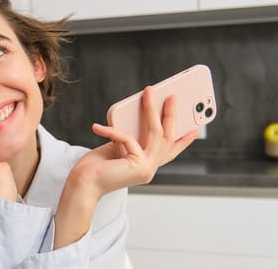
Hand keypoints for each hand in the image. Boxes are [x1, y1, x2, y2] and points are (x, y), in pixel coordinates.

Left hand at [71, 88, 198, 198]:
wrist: (82, 185)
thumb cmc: (94, 167)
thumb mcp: (116, 147)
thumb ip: (130, 137)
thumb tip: (138, 115)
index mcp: (145, 166)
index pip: (170, 152)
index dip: (184, 141)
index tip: (195, 130)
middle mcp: (149, 169)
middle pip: (168, 139)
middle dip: (171, 116)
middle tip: (173, 96)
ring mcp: (146, 169)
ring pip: (156, 134)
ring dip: (152, 110)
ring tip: (148, 93)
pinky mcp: (138, 166)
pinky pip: (128, 139)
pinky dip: (113, 130)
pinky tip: (97, 128)